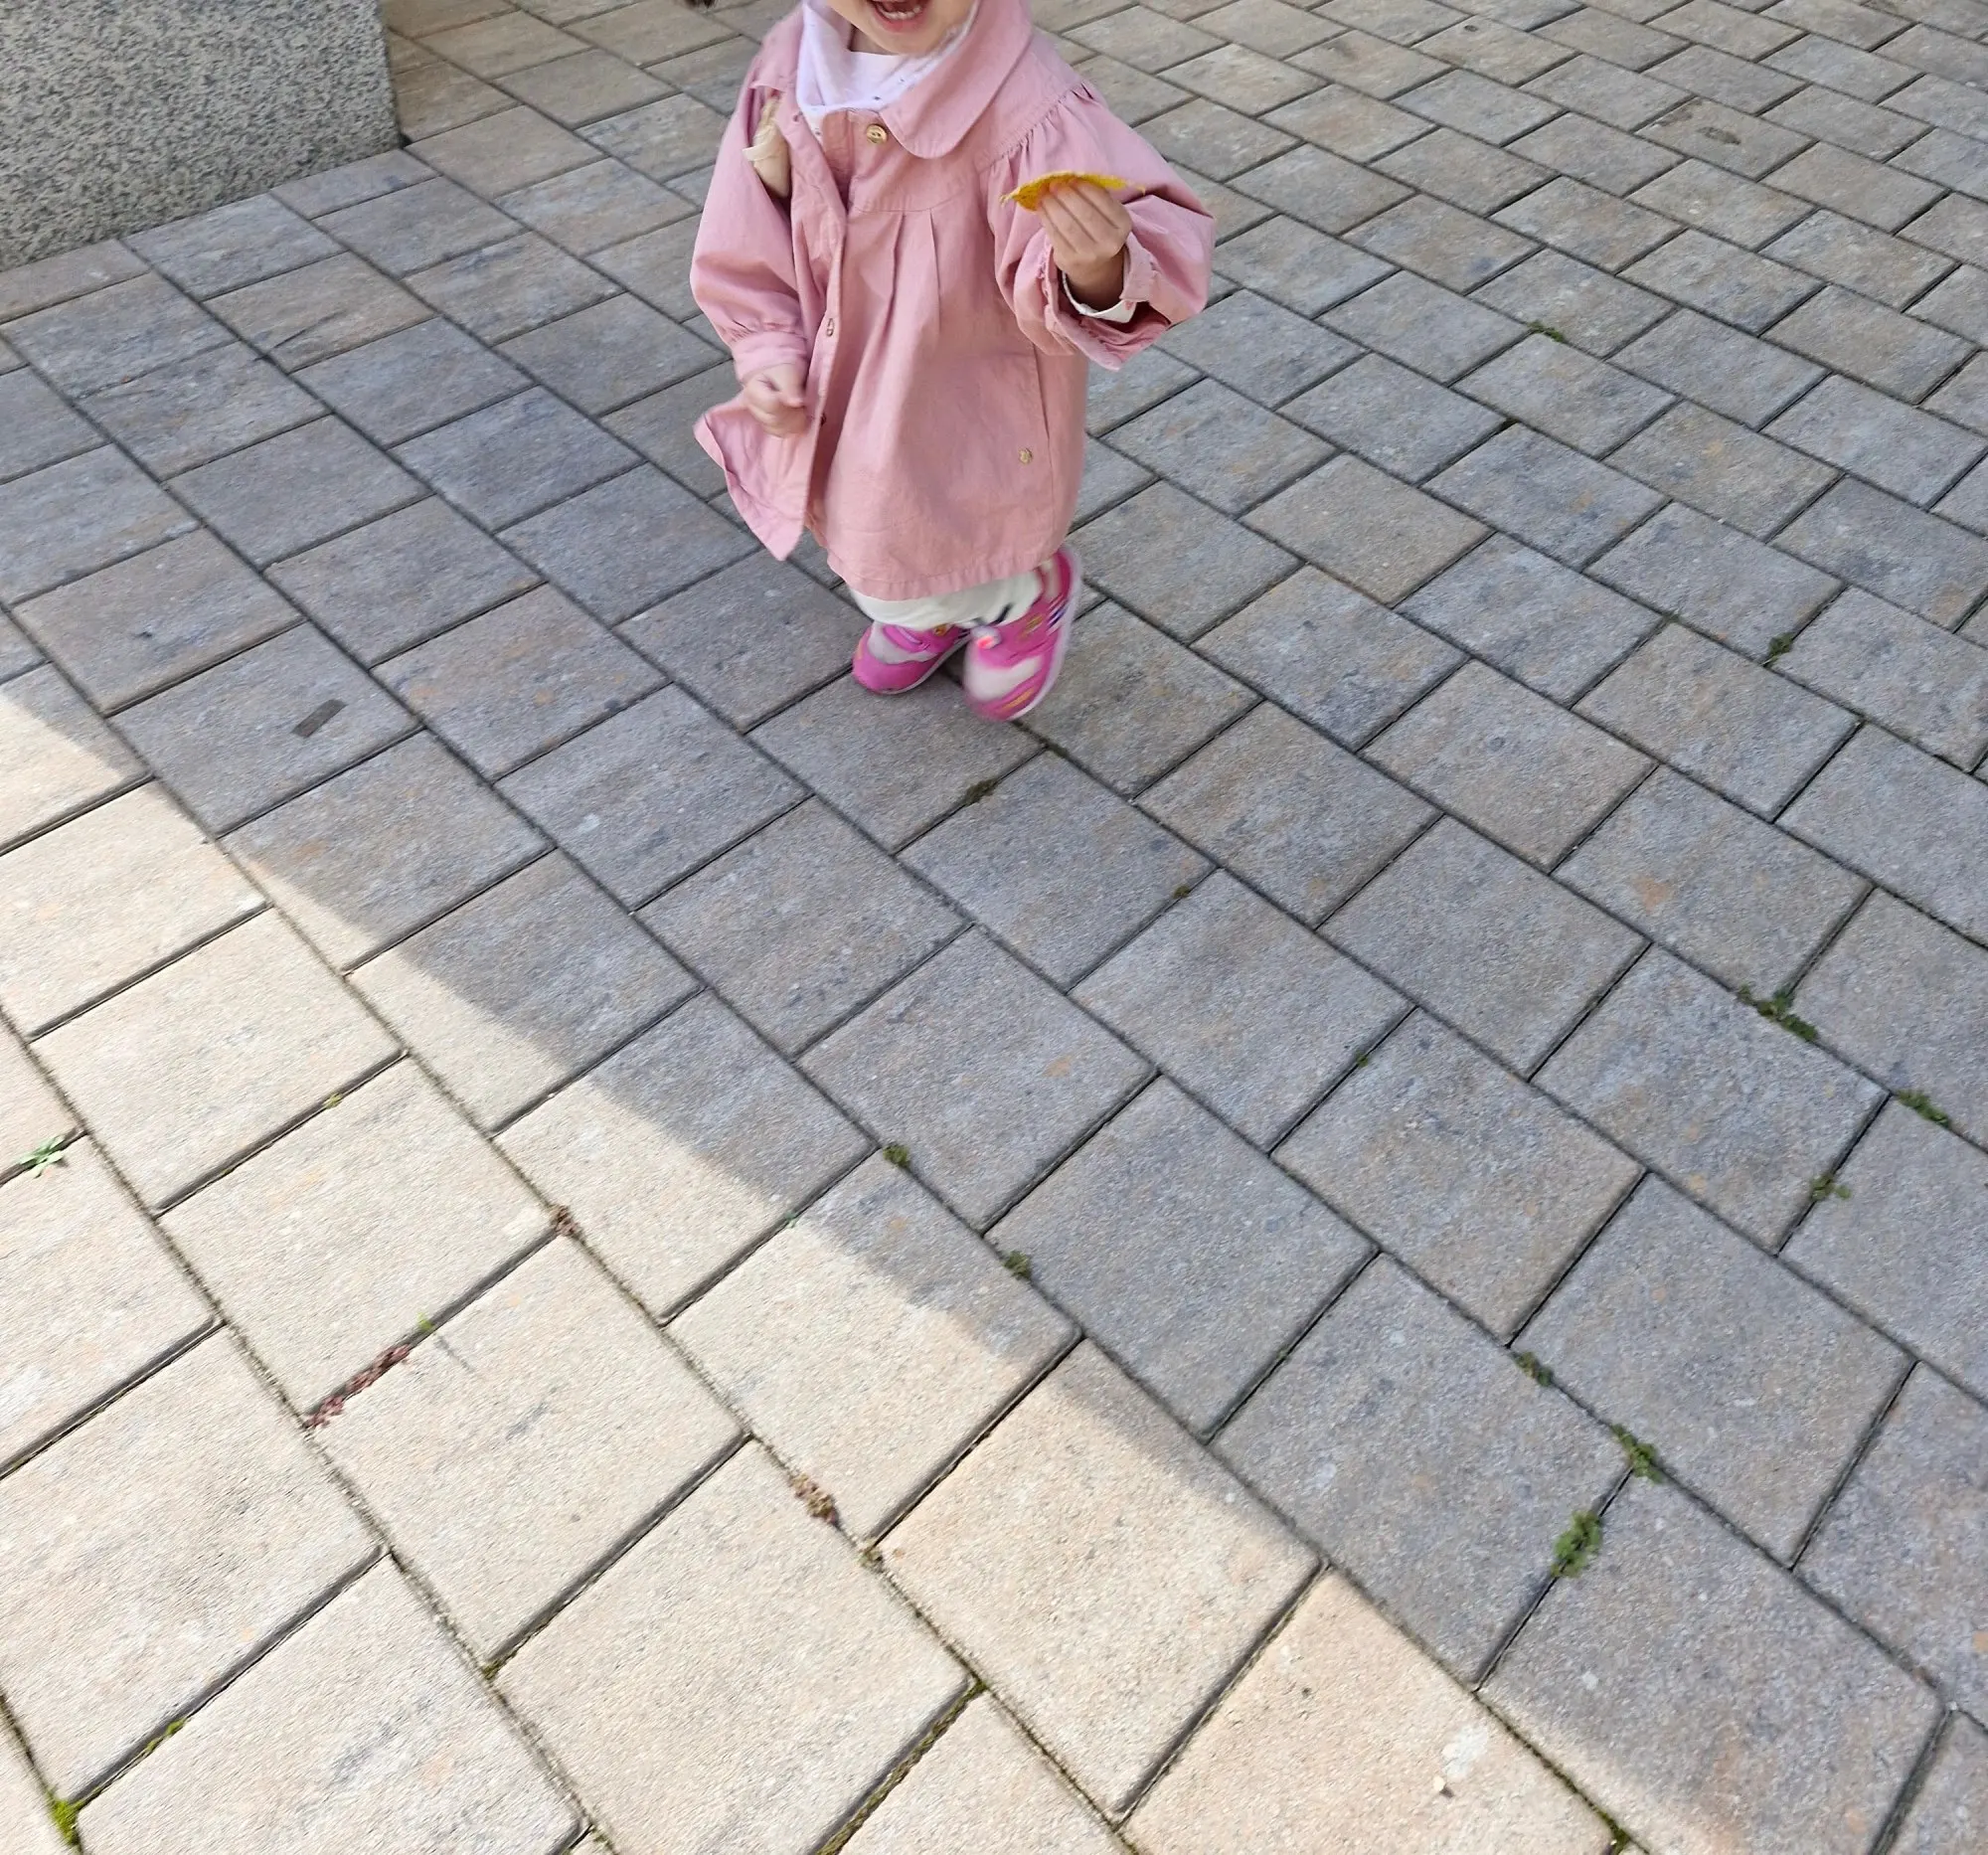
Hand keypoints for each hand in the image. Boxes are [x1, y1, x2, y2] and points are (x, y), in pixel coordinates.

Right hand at [743, 363, 805, 436]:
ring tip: (801, 410)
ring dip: (794, 423)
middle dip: (793, 414)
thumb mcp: (789, 372)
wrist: (780, 373)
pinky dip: (792, 428)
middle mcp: (752, 407)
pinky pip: (781, 434)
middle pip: (774, 420)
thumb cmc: (783, 370)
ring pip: (778, 430)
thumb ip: (791, 388)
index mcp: (752, 390)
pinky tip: (797, 418)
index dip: (788, 405)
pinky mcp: (767, 426)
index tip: (799, 400)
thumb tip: (796, 403)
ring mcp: (759, 419)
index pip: (771, 405)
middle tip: (803, 405)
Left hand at [1036, 181, 1132, 309]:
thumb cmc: (1099, 228)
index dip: (1085, 188)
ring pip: (1067, 225)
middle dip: (1066, 195)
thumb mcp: (1107, 213)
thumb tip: (1070, 178)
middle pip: (1084, 213)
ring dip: (1052, 205)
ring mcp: (1089, 254)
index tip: (1071, 179)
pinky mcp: (1070, 261)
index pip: (1103, 202)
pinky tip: (1041, 206)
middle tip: (1053, 183)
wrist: (1095, 264)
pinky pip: (1055, 235)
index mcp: (1123, 225)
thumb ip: (1095, 195)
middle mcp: (1109, 242)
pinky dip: (1045, 217)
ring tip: (1044, 193)